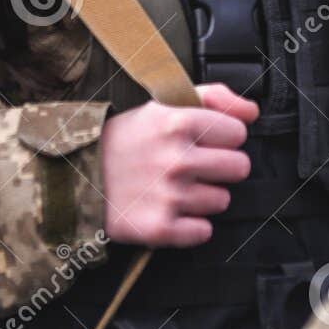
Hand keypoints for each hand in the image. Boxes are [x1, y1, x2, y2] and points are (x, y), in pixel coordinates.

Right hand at [101, 82, 256, 247]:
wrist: (76, 177)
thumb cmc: (126, 140)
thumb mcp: (163, 105)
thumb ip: (214, 97)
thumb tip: (252, 112)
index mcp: (177, 123)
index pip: (238, 133)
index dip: (222, 136)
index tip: (203, 140)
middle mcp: (176, 160)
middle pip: (239, 167)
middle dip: (221, 167)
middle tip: (194, 166)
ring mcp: (169, 197)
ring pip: (222, 201)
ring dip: (203, 196)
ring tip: (174, 187)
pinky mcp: (160, 229)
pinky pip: (204, 231)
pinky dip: (190, 226)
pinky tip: (169, 210)